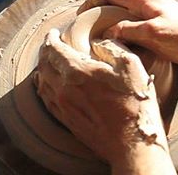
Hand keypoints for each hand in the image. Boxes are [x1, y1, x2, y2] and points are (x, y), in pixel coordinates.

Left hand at [33, 29, 172, 171]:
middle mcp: (64, 89)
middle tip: (50, 43)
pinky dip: (45, 86)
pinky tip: (51, 84)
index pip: (53, 49)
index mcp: (78, 72)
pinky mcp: (67, 120)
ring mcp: (63, 107)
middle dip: (45, 50)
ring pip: (42, 82)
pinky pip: (47, 99)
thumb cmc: (135, 105)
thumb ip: (113, 48)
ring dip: (43, 68)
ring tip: (50, 61)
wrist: (131, 144)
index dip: (51, 38)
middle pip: (44, 64)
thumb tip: (100, 41)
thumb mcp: (131, 66)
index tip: (53, 32)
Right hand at [78, 0, 177, 73]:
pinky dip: (127, 38)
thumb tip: (108, 32)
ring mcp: (157, 18)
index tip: (81, 15)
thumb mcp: (153, 32)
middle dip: (101, 15)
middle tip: (88, 32)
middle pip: (118, 5)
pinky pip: (138, 31)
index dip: (94, 2)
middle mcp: (149, 6)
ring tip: (101, 44)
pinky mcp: (163, 31)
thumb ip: (128, 30)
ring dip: (114, 28)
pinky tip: (124, 52)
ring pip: (127, 19)